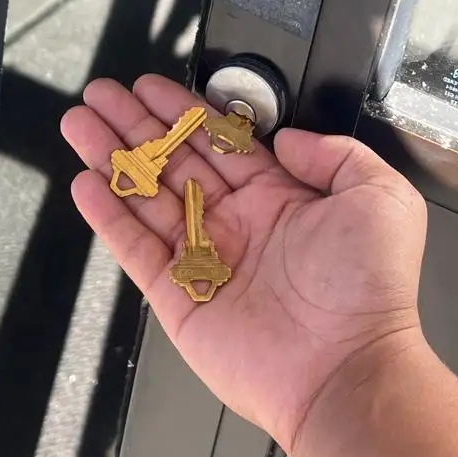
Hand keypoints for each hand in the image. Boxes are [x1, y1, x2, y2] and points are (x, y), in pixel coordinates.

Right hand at [61, 74, 427, 453]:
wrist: (348, 370)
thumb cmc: (370, 289)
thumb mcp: (379, 195)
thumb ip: (334, 154)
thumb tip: (290, 137)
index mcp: (281, 199)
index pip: (219, 143)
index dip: (182, 113)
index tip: (149, 87)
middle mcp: (238, 226)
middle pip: (173, 162)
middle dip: (134, 126)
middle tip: (99, 94)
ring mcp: (205, 261)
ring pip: (146, 197)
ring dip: (111, 159)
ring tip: (78, 124)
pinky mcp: (179, 299)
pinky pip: (136, 250)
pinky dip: (109, 216)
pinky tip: (86, 183)